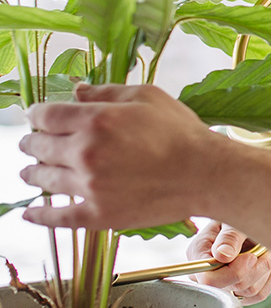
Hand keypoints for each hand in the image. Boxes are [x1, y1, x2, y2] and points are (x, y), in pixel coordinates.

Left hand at [19, 83, 217, 230]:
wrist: (205, 174)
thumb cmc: (181, 133)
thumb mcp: (147, 97)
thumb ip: (106, 92)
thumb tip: (76, 89)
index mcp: (95, 120)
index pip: (45, 115)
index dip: (38, 114)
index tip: (38, 117)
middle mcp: (85, 153)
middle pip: (38, 146)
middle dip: (32, 142)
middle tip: (30, 143)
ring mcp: (90, 186)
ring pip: (43, 179)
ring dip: (31, 173)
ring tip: (29, 172)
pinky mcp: (99, 214)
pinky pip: (58, 217)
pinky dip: (39, 215)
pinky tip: (29, 213)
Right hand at [188, 221, 270, 304]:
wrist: (248, 219)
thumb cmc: (238, 215)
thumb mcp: (232, 221)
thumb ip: (229, 236)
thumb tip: (223, 256)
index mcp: (199, 254)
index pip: (209, 279)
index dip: (233, 272)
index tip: (251, 257)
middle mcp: (208, 273)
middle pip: (232, 288)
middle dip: (254, 269)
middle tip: (263, 250)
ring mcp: (225, 283)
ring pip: (248, 292)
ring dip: (264, 270)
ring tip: (266, 251)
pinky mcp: (242, 289)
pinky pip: (259, 294)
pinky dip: (269, 277)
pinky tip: (267, 261)